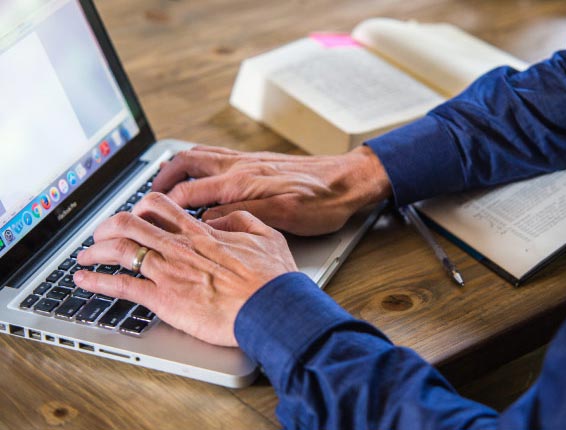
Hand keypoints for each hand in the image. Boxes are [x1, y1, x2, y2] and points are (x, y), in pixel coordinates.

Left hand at [74, 192, 296, 346]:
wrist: (272, 308)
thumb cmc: (273, 278)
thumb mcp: (266, 236)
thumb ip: (240, 220)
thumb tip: (222, 218)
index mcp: (201, 233)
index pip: (159, 208)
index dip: (139, 208)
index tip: (134, 215)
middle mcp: (180, 248)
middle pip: (129, 224)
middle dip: (108, 226)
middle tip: (100, 234)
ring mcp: (169, 272)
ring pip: (119, 250)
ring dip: (95, 250)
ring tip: (84, 256)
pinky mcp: (164, 299)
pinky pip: (121, 285)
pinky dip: (97, 282)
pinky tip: (84, 281)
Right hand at [152, 145, 390, 235]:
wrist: (348, 181)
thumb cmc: (322, 201)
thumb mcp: (285, 217)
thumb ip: (243, 217)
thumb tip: (208, 221)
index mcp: (242, 182)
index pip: (189, 191)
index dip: (162, 206)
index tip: (144, 219)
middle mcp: (240, 166)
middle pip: (187, 162)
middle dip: (160, 178)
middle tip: (144, 195)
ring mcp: (248, 161)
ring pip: (200, 155)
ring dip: (176, 167)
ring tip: (163, 182)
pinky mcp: (257, 162)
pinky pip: (216, 156)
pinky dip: (198, 163)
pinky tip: (201, 176)